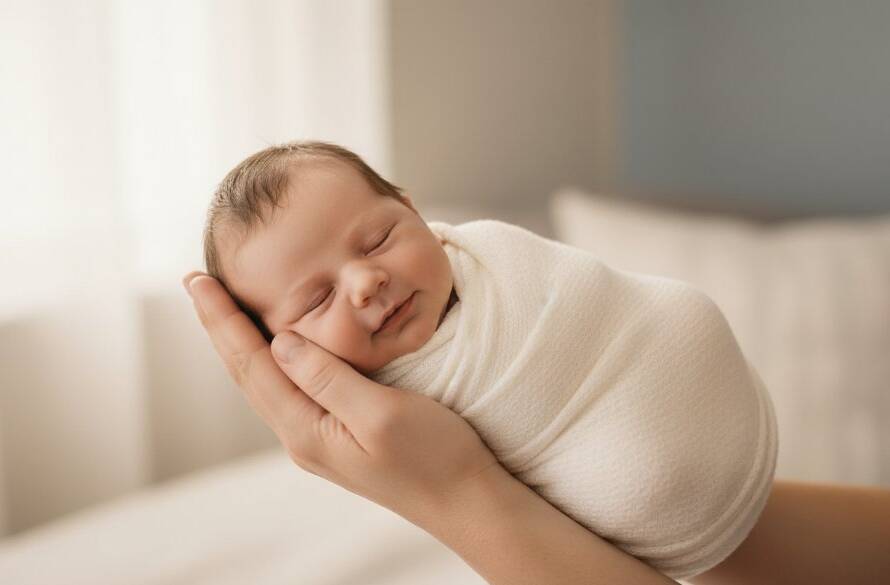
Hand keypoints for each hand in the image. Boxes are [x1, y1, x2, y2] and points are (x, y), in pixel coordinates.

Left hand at [182, 271, 499, 523]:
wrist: (466, 501)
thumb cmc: (434, 458)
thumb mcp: (382, 414)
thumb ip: (329, 378)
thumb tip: (281, 341)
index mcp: (307, 429)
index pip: (251, 364)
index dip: (222, 321)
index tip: (198, 281)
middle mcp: (303, 435)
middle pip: (249, 372)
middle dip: (221, 326)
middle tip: (198, 283)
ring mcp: (319, 438)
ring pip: (267, 381)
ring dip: (241, 341)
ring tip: (223, 308)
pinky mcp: (338, 434)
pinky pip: (291, 388)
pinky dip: (272, 357)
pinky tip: (276, 346)